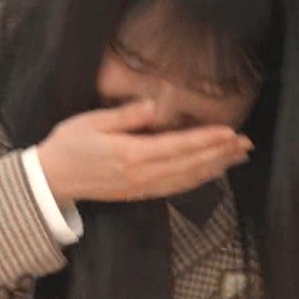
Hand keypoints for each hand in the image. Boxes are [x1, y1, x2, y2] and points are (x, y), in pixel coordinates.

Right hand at [36, 100, 252, 208]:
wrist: (52, 178)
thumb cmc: (68, 145)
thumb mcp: (91, 122)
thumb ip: (125, 116)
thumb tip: (155, 106)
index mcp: (130, 154)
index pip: (177, 146)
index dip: (206, 140)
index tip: (229, 132)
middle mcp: (141, 174)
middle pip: (190, 164)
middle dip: (220, 154)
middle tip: (246, 143)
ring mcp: (142, 186)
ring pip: (187, 179)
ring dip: (215, 168)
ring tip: (237, 157)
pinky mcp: (140, 193)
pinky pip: (176, 187)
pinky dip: (197, 180)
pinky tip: (210, 172)